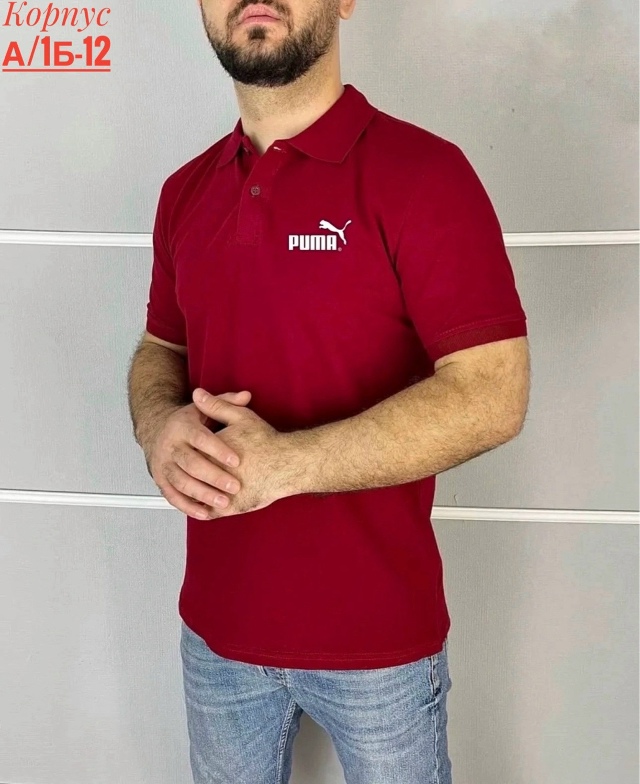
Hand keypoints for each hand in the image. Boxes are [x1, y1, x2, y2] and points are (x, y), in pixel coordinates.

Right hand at [145, 390, 251, 519]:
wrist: (154, 428)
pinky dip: (188, 507)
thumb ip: (226, 402)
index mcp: (182, 427)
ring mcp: (163, 464)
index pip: (201, 439)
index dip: (218, 450)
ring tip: (224, 502)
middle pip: (190, 463)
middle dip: (213, 477)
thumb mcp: (203, 408)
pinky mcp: (160, 479)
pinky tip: (205, 513)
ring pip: (181, 482)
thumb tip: (247, 396)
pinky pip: (172, 496)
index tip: (237, 460)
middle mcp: (170, 446)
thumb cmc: (186, 421)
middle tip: (235, 486)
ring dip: (202, 495)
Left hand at [192, 388, 293, 517]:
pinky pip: (209, 512)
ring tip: (190, 488)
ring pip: (195, 497)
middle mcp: (212, 475)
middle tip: (181, 471)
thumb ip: (216, 405)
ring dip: (191, 494)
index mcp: (208, 452)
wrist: (289, 464)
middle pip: (187, 477)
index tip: (183, 451)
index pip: (186, 454)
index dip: (185, 453)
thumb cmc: (266, 441)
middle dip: (184, 475)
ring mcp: (221, 494)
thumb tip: (197, 394)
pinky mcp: (232, 508)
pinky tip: (204, 504)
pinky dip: (203, 509)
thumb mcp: (240, 417)